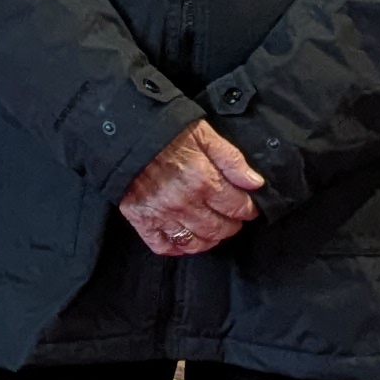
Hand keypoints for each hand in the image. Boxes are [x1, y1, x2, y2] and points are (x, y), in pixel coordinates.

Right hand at [118, 119, 264, 258]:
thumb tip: (256, 183)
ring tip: (212, 228)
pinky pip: (165, 247)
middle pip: (220, 228)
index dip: (248, 208)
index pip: (238, 207)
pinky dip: (178, 248)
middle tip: (231, 216)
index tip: (248, 206)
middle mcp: (185, 203)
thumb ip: (231, 159)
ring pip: (196, 242)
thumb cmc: (165, 131)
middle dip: (232, 224)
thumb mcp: (204, 134)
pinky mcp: (142, 221)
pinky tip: (185, 238)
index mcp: (203, 180)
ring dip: (210, 239)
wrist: (123, 134)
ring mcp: (162, 215)